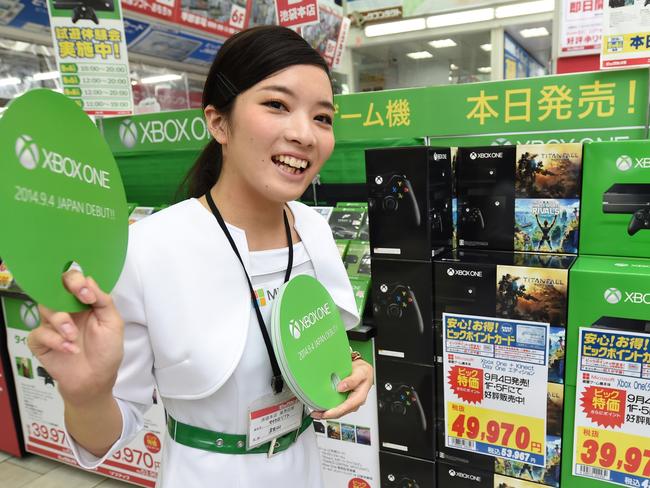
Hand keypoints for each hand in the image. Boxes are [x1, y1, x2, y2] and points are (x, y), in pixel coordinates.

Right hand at [27, 270, 123, 405]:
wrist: (96, 379)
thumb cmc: (107, 351)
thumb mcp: (113, 323)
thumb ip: (103, 300)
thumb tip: (89, 280)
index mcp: (83, 302)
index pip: (73, 280)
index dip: (76, 280)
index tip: (86, 293)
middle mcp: (66, 310)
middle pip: (54, 289)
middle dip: (65, 292)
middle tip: (79, 300)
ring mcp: (52, 325)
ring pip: (45, 308)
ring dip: (62, 321)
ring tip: (74, 337)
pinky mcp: (41, 342)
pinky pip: (39, 333)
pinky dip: (54, 340)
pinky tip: (69, 349)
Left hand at [311, 359, 373, 419]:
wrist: (364, 371)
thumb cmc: (364, 372)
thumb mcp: (360, 373)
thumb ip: (352, 380)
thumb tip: (341, 387)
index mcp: (359, 397)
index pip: (346, 407)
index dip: (335, 411)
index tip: (326, 413)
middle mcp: (354, 402)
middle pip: (340, 412)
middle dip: (327, 415)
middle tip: (316, 414)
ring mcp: (349, 403)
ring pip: (338, 412)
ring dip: (326, 413)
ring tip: (316, 413)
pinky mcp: (345, 401)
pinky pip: (337, 407)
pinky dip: (328, 409)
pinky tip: (321, 408)